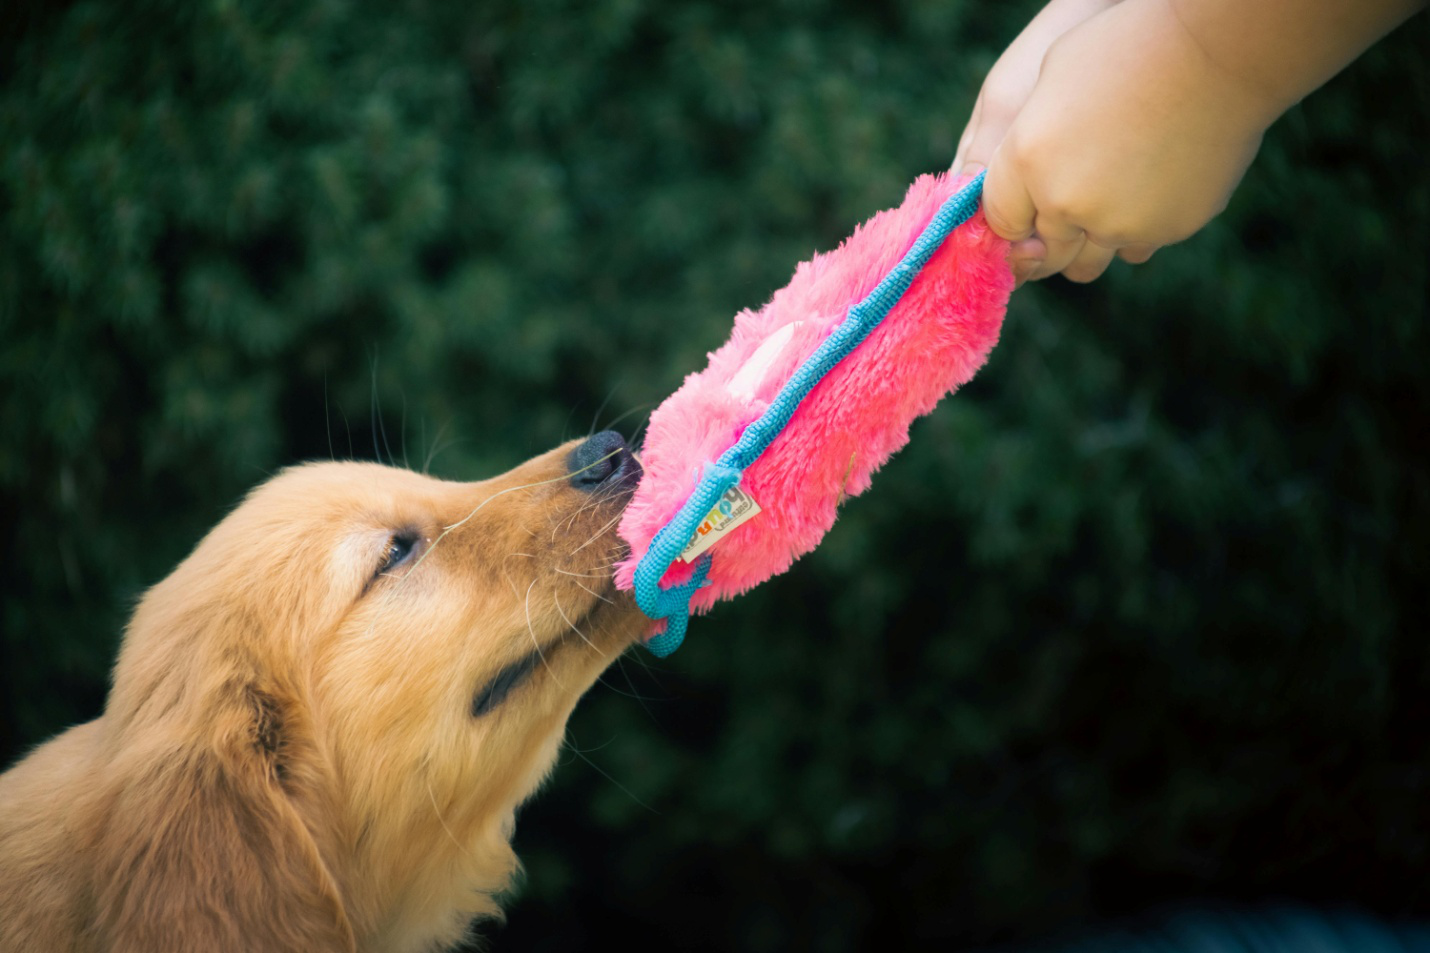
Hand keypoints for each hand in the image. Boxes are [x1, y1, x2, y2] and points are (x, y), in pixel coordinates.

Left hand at [965, 0, 1277, 282]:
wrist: (1215, 52)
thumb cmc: (1128, 48)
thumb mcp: (1052, 80)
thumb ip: (1027, 142)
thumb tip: (1020, 182)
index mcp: (1028, 160)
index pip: (1001, 220)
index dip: (1014, 214)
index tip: (1027, 206)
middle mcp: (1066, 201)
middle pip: (1045, 249)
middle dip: (1052, 233)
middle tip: (1071, 204)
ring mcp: (1118, 223)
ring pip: (1089, 260)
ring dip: (1091, 239)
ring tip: (1109, 199)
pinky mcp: (1164, 231)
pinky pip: (1137, 249)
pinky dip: (1138, 229)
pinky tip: (1151, 189)